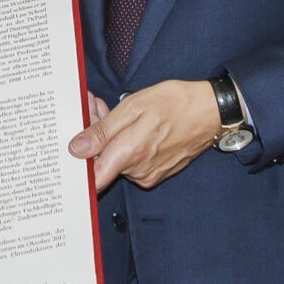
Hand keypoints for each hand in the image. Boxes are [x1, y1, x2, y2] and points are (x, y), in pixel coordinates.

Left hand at [70, 79, 217, 192]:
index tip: (72, 144)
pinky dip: (123, 141)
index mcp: (129, 155)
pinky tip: (125, 121)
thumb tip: (76, 149)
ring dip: (108, 135)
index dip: (78, 164)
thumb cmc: (175, 103)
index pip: (92, 180)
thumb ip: (103, 131)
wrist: (211, 112)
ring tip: (107, 107)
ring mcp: (149, 174)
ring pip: (115, 158)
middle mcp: (138, 171)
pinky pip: (131, 159)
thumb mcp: (133, 106)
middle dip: (92, 133)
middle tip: (92, 104)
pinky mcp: (156, 172)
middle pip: (102, 161)